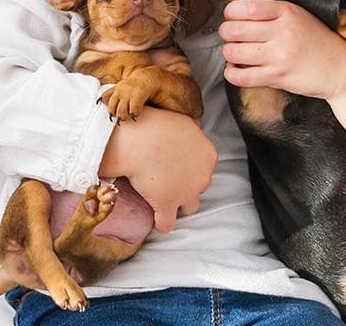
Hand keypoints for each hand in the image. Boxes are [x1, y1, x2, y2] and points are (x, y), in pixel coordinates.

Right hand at [99, 106, 216, 232]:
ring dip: (178, 203)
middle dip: (186, 185)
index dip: (189, 168)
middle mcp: (202, 176)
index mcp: (208, 155)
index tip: (175, 166)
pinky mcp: (167, 204)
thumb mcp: (183, 120)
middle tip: (168, 178)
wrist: (137, 138)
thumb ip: (192, 130)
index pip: (204, 168)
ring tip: (162, 198)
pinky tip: (155, 220)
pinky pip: (167, 223)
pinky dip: (162, 223)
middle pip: (198, 187)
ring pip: (189, 206)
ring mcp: (186, 193)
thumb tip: (194, 128)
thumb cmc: (155, 124)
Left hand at [219, 0, 345, 99]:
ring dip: (229, 53)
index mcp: (287, 12)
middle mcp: (282, 32)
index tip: (231, 16)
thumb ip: (271, 11)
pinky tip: (236, 69)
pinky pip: (240, 77)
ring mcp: (279, 56)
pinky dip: (232, 74)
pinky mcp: (277, 77)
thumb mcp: (299, 15)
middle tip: (231, 35)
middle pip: (234, 30)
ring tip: (236, 52)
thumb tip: (237, 10)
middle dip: (226, 32)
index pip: (246, 7)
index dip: (230, 12)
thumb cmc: (317, 41)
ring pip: (233, 53)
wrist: (340, 69)